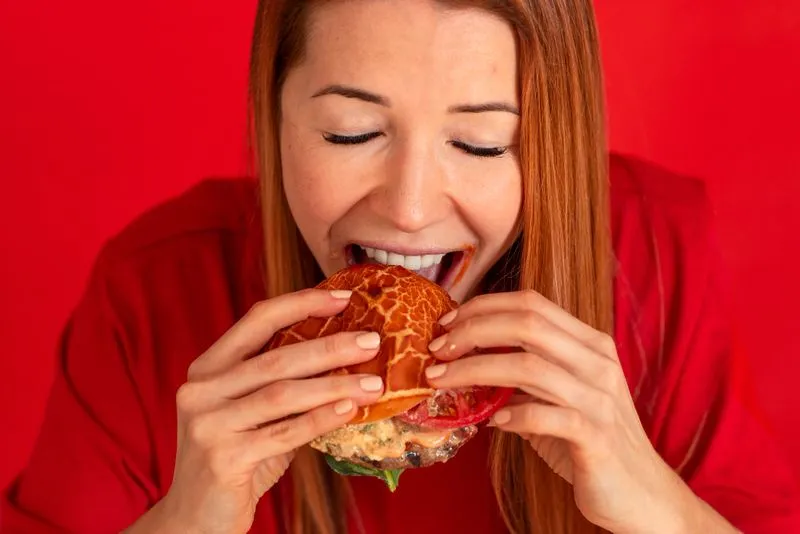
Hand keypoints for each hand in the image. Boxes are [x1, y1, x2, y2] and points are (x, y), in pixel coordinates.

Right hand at [126, 289, 384, 533]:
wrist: (195, 519)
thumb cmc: (234, 460)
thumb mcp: (251, 414)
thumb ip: (283, 386)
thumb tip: (345, 358)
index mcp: (208, 369)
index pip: (257, 320)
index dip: (300, 303)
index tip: (342, 298)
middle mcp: (201, 390)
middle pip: (276, 358)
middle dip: (330, 347)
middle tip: (371, 342)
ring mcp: (208, 424)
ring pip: (283, 395)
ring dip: (335, 386)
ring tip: (374, 383)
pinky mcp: (222, 458)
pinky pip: (284, 433)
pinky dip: (320, 419)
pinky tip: (348, 410)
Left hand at [424, 290, 735, 533]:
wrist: (640, 494)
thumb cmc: (589, 441)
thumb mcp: (556, 397)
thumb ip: (522, 375)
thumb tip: (463, 358)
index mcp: (589, 344)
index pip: (532, 303)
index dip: (483, 307)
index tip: (447, 324)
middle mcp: (598, 362)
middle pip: (527, 324)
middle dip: (473, 331)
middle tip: (437, 349)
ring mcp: (600, 398)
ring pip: (529, 366)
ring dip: (475, 370)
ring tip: (442, 381)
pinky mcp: (597, 437)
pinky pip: (547, 416)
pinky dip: (513, 415)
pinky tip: (492, 422)